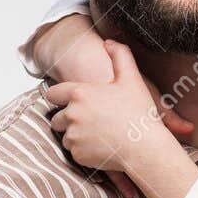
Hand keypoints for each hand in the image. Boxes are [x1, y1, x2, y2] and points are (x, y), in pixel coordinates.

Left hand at [46, 41, 184, 181]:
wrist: (145, 147)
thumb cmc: (139, 114)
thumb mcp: (132, 79)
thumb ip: (120, 56)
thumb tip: (109, 43)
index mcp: (80, 94)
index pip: (53, 94)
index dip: (58, 97)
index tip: (65, 101)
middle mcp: (72, 114)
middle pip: (57, 118)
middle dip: (69, 120)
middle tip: (89, 121)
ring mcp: (73, 136)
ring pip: (65, 136)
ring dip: (76, 136)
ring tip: (97, 135)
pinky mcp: (78, 154)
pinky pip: (75, 152)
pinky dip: (84, 151)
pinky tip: (101, 147)